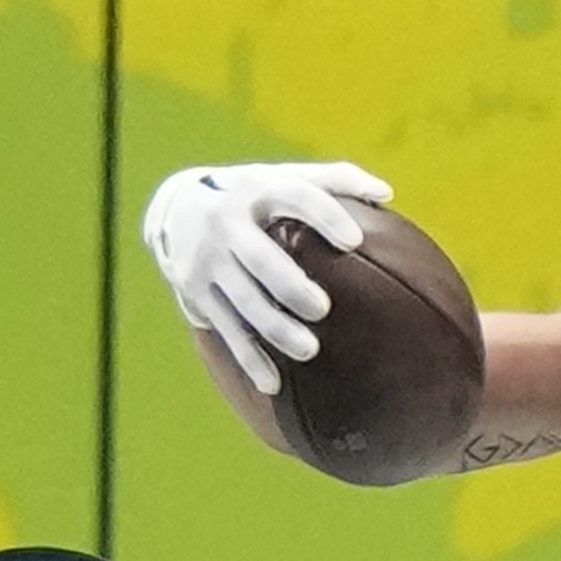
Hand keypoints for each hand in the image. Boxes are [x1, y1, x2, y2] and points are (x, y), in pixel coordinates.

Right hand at [142, 161, 392, 393]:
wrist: (174, 206)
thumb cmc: (251, 194)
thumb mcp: (282, 176)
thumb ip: (334, 180)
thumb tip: (386, 193)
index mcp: (256, 188)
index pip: (294, 196)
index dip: (325, 216)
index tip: (355, 240)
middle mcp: (226, 221)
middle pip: (261, 258)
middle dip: (291, 286)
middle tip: (323, 310)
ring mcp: (207, 259)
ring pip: (242, 299)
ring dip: (274, 328)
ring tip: (309, 350)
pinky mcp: (195, 291)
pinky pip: (225, 328)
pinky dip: (249, 357)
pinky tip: (273, 384)